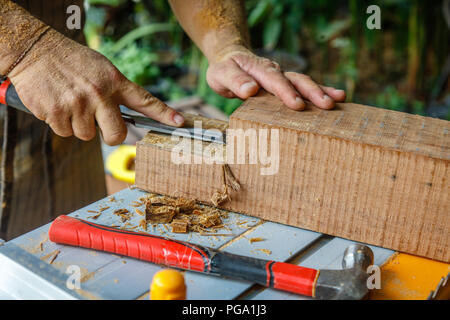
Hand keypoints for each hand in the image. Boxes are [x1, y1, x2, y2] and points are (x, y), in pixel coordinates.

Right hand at [8, 30, 184, 144]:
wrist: (35, 50)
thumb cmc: (72, 62)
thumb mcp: (101, 69)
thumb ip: (114, 92)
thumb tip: (125, 118)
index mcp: (114, 82)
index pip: (145, 100)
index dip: (164, 114)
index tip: (179, 122)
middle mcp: (99, 94)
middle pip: (116, 134)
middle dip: (110, 135)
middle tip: (100, 123)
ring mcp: (78, 105)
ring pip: (86, 135)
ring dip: (79, 125)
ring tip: (71, 102)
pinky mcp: (56, 113)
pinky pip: (64, 132)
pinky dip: (60, 123)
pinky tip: (57, 104)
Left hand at [206, 47, 345, 109]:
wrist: (230, 59)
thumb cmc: (225, 69)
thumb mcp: (221, 74)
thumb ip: (235, 81)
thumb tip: (250, 90)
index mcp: (260, 70)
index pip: (275, 81)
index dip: (286, 93)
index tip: (297, 105)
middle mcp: (275, 72)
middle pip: (296, 80)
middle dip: (312, 92)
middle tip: (327, 104)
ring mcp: (283, 77)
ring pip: (304, 83)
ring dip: (321, 91)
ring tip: (339, 100)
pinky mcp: (286, 84)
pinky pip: (304, 87)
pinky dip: (320, 91)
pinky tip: (337, 97)